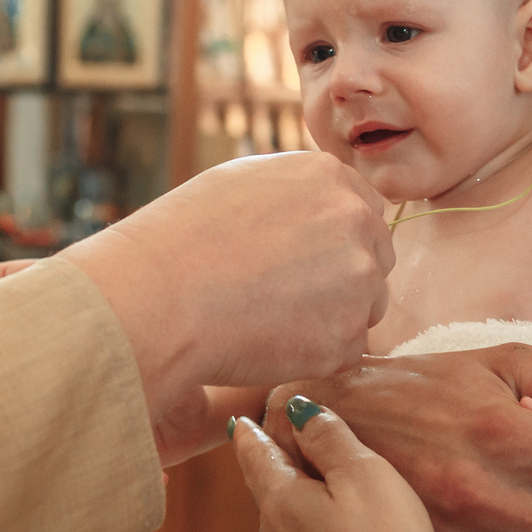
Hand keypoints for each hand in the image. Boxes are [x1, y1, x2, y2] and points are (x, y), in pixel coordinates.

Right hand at [65, 152, 392, 462]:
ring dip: (333, 318)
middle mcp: (357, 221)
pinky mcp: (347, 336)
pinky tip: (271, 342)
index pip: (365, 211)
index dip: (335, 241)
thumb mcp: (244, 181)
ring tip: (271, 319)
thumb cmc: (183, 237)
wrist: (158, 297)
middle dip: (342, 279)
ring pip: (366, 307)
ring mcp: (358, 280)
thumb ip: (297, 191)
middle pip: (374, 259)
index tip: (302, 260)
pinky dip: (317, 355)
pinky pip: (347, 350)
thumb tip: (317, 207)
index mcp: (331, 177)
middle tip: (285, 295)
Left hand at [229, 406, 445, 531]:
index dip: (251, 434)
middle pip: (268, 493)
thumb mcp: (365, 476)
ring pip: (284, 530)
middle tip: (289, 448)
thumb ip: (330, 438)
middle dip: (279, 469)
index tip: (240, 420)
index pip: (256, 456)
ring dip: (297, 510)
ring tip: (319, 497)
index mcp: (279, 500)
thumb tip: (296, 410)